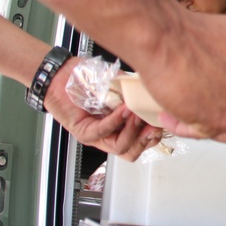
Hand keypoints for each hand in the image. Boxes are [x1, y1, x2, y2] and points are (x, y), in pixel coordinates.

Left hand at [43, 59, 160, 161]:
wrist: (62, 75)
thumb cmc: (88, 80)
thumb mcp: (120, 85)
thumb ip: (135, 92)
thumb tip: (156, 93)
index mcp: (121, 127)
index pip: (143, 141)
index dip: (155, 135)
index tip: (164, 121)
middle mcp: (109, 135)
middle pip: (133, 151)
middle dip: (148, 139)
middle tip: (155, 123)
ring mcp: (95, 136)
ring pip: (120, 147)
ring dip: (133, 131)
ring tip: (138, 114)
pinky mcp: (82, 131)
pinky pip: (102, 132)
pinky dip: (116, 121)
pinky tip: (124, 109)